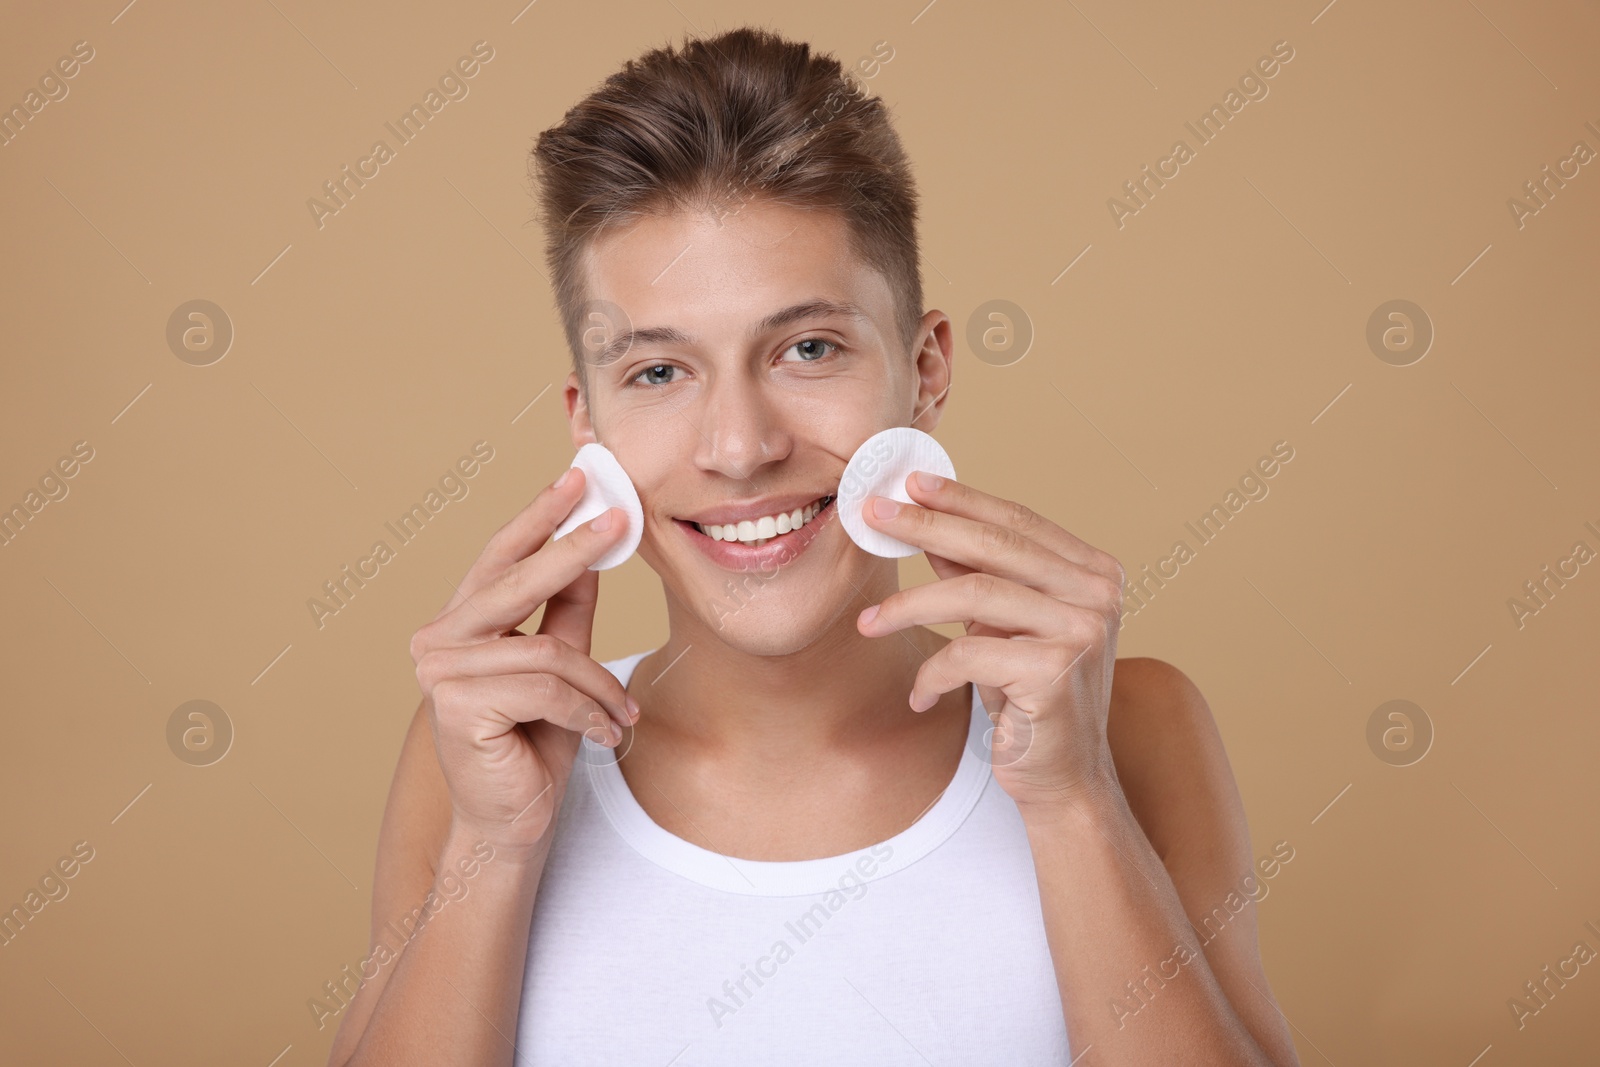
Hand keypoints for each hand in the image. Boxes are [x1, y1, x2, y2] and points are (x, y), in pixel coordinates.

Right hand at [408, 467, 636, 856]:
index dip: (538, 516)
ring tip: (621, 714)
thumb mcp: (562, 665)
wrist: (514, 824)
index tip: (577, 479)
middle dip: (573, 549)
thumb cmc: (533, 744)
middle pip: (517, 582)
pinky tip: (602, 734)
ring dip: (597, 685)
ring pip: (546, 650)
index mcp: (459, 623)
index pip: (499, 556)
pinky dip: (586, 711)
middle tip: (620, 518)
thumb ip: (569, 610)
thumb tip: (594, 546)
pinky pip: (545, 688)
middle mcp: (437, 639)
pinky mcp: (455, 706)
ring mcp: (439, 672)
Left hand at [854, 471, 1125, 810]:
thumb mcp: (1004, 627)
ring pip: (972, 594)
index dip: (961, 499)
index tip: (909, 484)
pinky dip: (932, 675)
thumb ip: (977, 575)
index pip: (1018, 521)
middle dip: (926, 527)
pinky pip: (967, 654)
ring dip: (909, 606)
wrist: (1063, 780)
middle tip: (874, 516)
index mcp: (1094, 572)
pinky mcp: (1054, 672)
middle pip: (994, 546)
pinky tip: (919, 696)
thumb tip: (927, 525)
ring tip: (868, 623)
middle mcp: (1098, 594)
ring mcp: (1082, 631)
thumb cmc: (1030, 701)